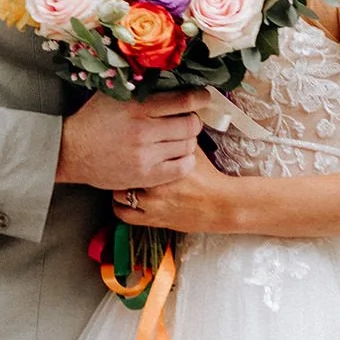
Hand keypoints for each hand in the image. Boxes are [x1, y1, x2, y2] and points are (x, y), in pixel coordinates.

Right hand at [56, 89, 209, 189]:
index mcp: (137, 107)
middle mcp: (143, 131)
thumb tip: (171, 73)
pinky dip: (186, 160)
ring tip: (181, 137)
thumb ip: (141, 86)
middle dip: (195, 120)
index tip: (204, 97)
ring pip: (188, 146)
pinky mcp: (145, 175)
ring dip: (189, 140)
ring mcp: (145, 156)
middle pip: (190, 125)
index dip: (200, 98)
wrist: (71, 151)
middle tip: (190, 119)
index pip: (183, 101)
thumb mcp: (114, 94)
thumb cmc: (94, 119)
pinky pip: (181, 168)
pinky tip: (179, 154)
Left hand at [115, 146, 236, 233]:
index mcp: (165, 164)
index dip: (127, 144)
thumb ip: (176, 137)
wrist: (221, 204)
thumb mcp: (194, 150)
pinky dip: (119, 206)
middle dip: (120, 163)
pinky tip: (122, 198)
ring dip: (119, 185)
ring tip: (121, 177)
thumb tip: (164, 119)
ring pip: (119, 193)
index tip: (124, 140)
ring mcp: (152, 204)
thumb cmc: (209, 176)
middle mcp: (156, 185)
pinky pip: (124, 214)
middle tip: (119, 157)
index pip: (136, 149)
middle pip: (124, 170)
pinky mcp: (153, 220)